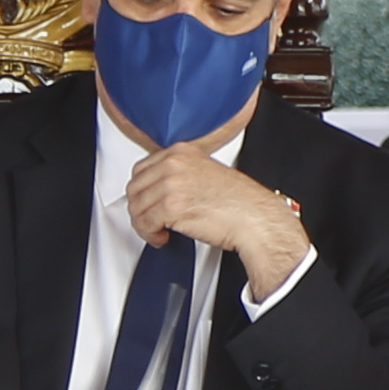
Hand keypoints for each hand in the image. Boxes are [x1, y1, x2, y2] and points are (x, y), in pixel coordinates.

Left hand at [125, 139, 307, 291]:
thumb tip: (161, 187)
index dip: (143, 191)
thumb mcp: (206, 172)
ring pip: (137, 207)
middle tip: (151, 220)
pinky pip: (144, 224)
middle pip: (135, 188)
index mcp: (182, 152)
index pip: (142, 169)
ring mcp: (171, 184)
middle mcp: (174, 164)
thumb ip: (181, 173)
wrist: (254, 218)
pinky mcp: (171, 207)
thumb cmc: (238, 201)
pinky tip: (163, 237)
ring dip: (144, 224)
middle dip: (140, 208)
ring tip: (158, 231)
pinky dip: (150, 235)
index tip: (147, 202)